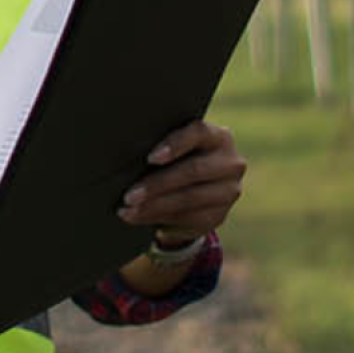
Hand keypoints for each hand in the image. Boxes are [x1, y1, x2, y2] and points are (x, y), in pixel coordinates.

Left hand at [117, 120, 244, 243]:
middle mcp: (230, 163)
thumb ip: (161, 147)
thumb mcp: (174, 148)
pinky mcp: (220, 216)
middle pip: (193, 171)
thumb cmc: (176, 158)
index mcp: (218, 137)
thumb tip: (123, 153)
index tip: (150, 158)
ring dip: (154, 206)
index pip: (199, 133)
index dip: (175, 144)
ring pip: (188, 199)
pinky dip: (159, 218)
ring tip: (128, 210)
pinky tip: (138, 217)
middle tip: (129, 195)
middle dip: (157, 184)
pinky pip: (188, 218)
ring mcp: (229, 191)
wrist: (196, 188)